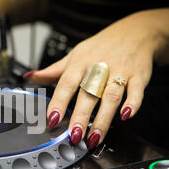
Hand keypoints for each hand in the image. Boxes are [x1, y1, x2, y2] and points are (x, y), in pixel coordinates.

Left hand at [25, 12, 162, 148]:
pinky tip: (126, 116)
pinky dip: (133, 104)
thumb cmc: (101, 47)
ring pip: (111, 96)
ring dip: (103, 118)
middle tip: (74, 136)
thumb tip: (30, 78)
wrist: (135, 32)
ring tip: (95, 137)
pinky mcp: (139, 76)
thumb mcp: (74, 56)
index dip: (58, 102)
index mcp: (80, 63)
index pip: (66, 84)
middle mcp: (99, 67)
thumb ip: (53, 71)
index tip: (52, 119)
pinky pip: (136, 91)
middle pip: (89, 94)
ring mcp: (120, 71)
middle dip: (80, 116)